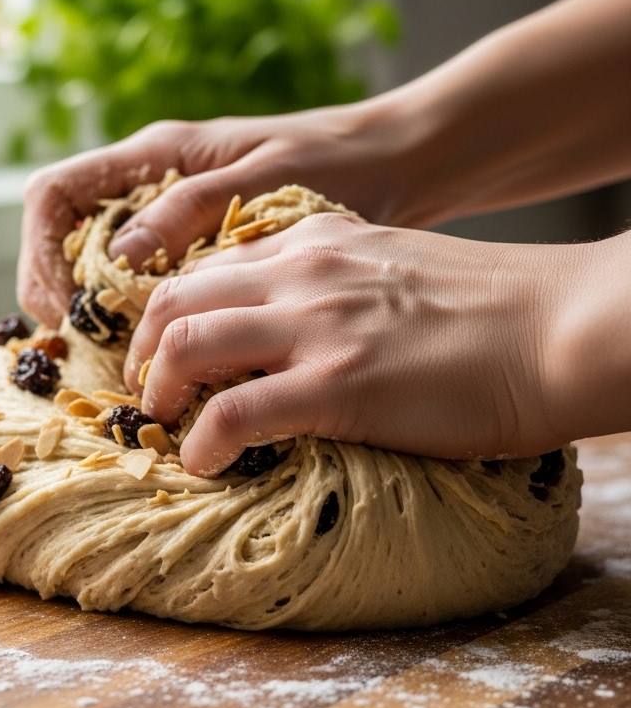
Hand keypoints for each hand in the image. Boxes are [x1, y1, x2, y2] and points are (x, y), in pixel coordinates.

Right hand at [16, 101, 412, 326]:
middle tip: (88, 354)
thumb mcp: (266, 180)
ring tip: (122, 363)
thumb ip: (191, 209)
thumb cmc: (338, 161)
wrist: (397, 162)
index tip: (63, 309)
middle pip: (67, 237)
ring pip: (105, 264)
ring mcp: (175, 214)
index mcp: (157, 154)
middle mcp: (153, 182)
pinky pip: (151, 280)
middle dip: (63, 293)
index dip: (40, 253)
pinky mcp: (203, 245)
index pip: (54, 196)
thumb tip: (121, 256)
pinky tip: (166, 354)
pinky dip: (145, 316)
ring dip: (102, 311)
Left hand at [124, 215, 588, 475]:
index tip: (172, 350)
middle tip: (150, 390)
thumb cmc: (499, 310)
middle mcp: (305, 273)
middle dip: (145, 346)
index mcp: (321, 242)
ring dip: (160, 390)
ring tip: (165, 427)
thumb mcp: (403, 268)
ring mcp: (317, 326)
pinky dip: (201, 444)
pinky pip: (232, 415)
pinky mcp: (336, 385)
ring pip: (185, 342)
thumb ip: (347, 285)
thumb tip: (316, 330)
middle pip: (177, 296)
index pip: (214, 264)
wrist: (562, 326)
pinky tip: (204, 465)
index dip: (177, 311)